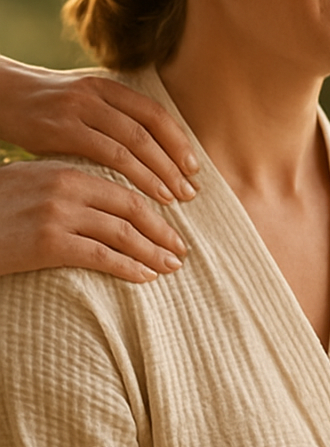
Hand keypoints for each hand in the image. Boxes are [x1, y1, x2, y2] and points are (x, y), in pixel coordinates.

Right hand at [0, 59, 197, 203]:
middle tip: (191, 191)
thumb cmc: (46, 108)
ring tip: (173, 198)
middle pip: (148, 130)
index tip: (195, 169)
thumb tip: (156, 142)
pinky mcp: (61, 130)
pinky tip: (141, 198)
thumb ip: (115, 115)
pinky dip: (131, 177)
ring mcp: (79, 110)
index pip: (155, 114)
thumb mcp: (84, 102)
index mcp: (108, 87)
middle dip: (173, 163)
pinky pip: (107, 155)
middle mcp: (97, 94)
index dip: (178, 141)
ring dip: (157, 173)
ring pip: (132, 144)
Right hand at [0, 160, 185, 281]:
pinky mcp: (47, 243)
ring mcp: (57, 214)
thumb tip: (104, 201)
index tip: (172, 224)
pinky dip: (129, 267)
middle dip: (162, 231)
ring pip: (122, 234)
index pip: (123, 188)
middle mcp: (64, 187)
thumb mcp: (30, 185)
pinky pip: (101, 256)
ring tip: (171, 266)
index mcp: (64, 170)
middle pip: (131, 209)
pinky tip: (145, 276)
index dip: (154, 208)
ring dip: (153, 252)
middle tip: (181, 250)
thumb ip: (66, 187)